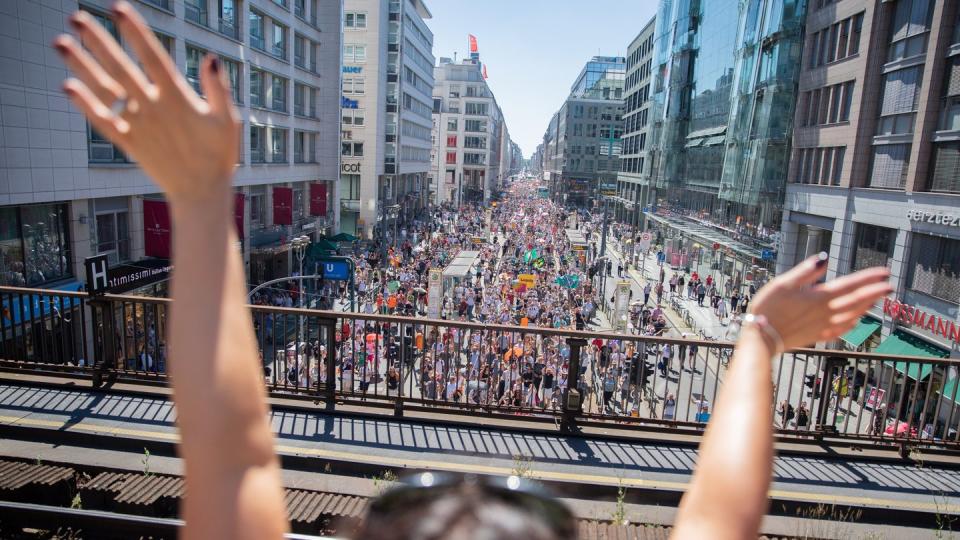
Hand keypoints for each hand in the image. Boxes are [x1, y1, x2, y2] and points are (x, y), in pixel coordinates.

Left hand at [54, 1, 238, 204]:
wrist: (201, 193)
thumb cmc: (219, 155)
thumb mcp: (228, 121)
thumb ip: (219, 89)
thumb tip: (211, 58)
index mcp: (178, 98)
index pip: (152, 57)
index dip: (135, 32)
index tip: (118, 8)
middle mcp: (153, 108)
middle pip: (120, 68)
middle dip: (97, 41)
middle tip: (76, 17)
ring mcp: (138, 126)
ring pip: (105, 90)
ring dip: (81, 66)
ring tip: (61, 43)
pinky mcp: (129, 143)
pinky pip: (103, 121)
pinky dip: (85, 105)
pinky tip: (68, 87)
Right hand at [748, 253, 891, 350]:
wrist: (761, 338)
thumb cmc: (768, 308)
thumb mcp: (783, 283)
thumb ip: (806, 271)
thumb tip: (824, 257)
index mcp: (819, 297)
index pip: (850, 285)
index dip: (869, 278)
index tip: (885, 272)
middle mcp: (826, 312)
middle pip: (856, 300)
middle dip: (875, 292)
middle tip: (890, 286)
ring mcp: (823, 325)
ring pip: (852, 315)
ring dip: (866, 307)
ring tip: (877, 300)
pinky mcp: (817, 336)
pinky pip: (841, 330)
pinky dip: (852, 324)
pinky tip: (855, 322)